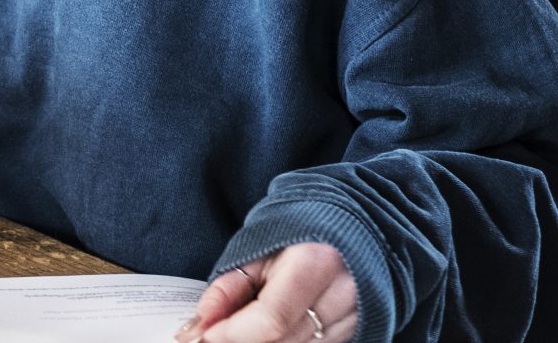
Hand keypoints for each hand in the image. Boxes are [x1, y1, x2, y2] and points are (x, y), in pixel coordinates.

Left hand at [173, 242, 355, 342]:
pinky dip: (286, 342)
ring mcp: (353, 314)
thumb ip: (226, 291)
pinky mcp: (357, 328)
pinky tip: (271, 330)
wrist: (342, 225)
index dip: (232, 333)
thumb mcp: (253, 252)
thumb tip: (200, 326)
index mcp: (315, 262)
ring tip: (243, 327)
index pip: (271, 318)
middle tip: (215, 334)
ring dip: (265, 342)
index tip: (203, 335)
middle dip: (242, 340)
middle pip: (284, 340)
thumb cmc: (295, 234)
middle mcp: (342, 292)